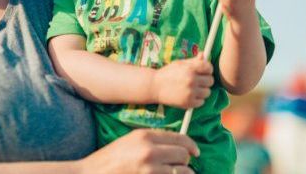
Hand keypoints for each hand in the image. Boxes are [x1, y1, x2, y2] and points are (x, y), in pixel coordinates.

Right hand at [78, 129, 198, 173]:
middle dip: (185, 161)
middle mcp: (150, 151)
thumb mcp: (130, 141)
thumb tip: (177, 144)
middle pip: (184, 155)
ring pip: (182, 171)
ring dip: (182, 173)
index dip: (191, 146)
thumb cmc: (110, 159)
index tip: (195, 152)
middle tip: (182, 165)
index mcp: (146, 136)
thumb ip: (153, 140)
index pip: (180, 138)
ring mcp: (150, 170)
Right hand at [152, 57, 213, 108]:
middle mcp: (191, 80)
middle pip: (210, 81)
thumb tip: (204, 55)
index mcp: (190, 68)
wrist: (154, 86)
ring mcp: (190, 92)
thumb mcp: (180, 63)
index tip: (204, 71)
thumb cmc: (168, 73)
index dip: (207, 69)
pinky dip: (197, 100)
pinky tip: (190, 95)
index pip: (209, 68)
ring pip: (207, 92)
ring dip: (202, 91)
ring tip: (193, 88)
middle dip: (205, 80)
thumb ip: (193, 60)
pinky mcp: (188, 103)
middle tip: (198, 80)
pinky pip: (202, 102)